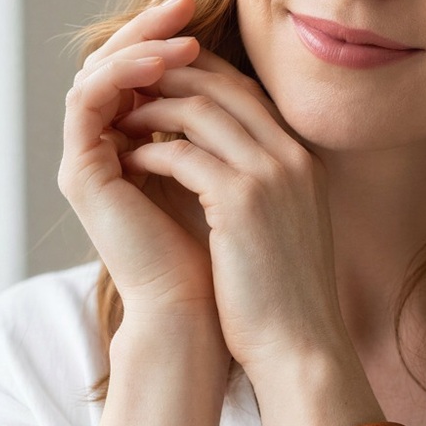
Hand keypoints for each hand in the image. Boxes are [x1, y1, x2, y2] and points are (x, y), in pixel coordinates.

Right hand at [58, 0, 220, 323]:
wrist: (206, 307)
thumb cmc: (226, 244)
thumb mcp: (228, 164)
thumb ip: (218, 123)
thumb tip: (237, 74)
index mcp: (137, 145)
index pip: (143, 74)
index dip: (169, 39)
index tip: (206, 14)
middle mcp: (107, 148)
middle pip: (115, 66)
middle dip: (150, 29)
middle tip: (186, 1)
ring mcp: (89, 160)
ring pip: (98, 75)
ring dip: (140, 46)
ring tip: (183, 34)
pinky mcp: (81, 172)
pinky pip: (89, 101)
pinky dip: (123, 74)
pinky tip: (162, 61)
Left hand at [115, 44, 349, 380]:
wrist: (303, 347)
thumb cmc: (284, 296)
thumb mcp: (284, 225)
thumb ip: (264, 185)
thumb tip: (219, 164)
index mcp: (303, 159)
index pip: (249, 91)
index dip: (202, 78)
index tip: (163, 83)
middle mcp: (293, 156)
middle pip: (225, 86)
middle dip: (172, 78)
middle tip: (131, 87)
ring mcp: (272, 174)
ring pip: (201, 110)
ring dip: (154, 109)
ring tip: (121, 119)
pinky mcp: (242, 201)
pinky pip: (182, 153)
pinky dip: (150, 150)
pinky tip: (129, 161)